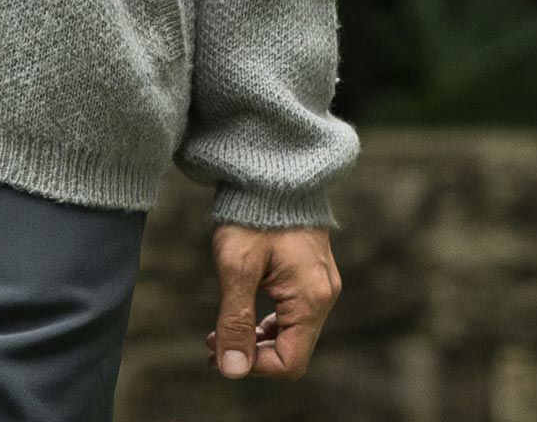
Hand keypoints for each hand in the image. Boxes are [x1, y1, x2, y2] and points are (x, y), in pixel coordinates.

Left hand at [204, 223, 341, 378]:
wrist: (270, 168)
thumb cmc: (252, 213)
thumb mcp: (236, 267)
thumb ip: (235, 320)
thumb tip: (231, 370)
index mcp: (311, 298)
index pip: (290, 362)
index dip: (253, 366)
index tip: (218, 354)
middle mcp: (324, 294)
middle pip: (293, 349)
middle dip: (252, 353)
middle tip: (212, 344)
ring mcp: (321, 281)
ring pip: (293, 330)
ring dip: (258, 337)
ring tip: (222, 329)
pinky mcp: (312, 270)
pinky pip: (295, 309)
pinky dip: (269, 319)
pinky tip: (243, 309)